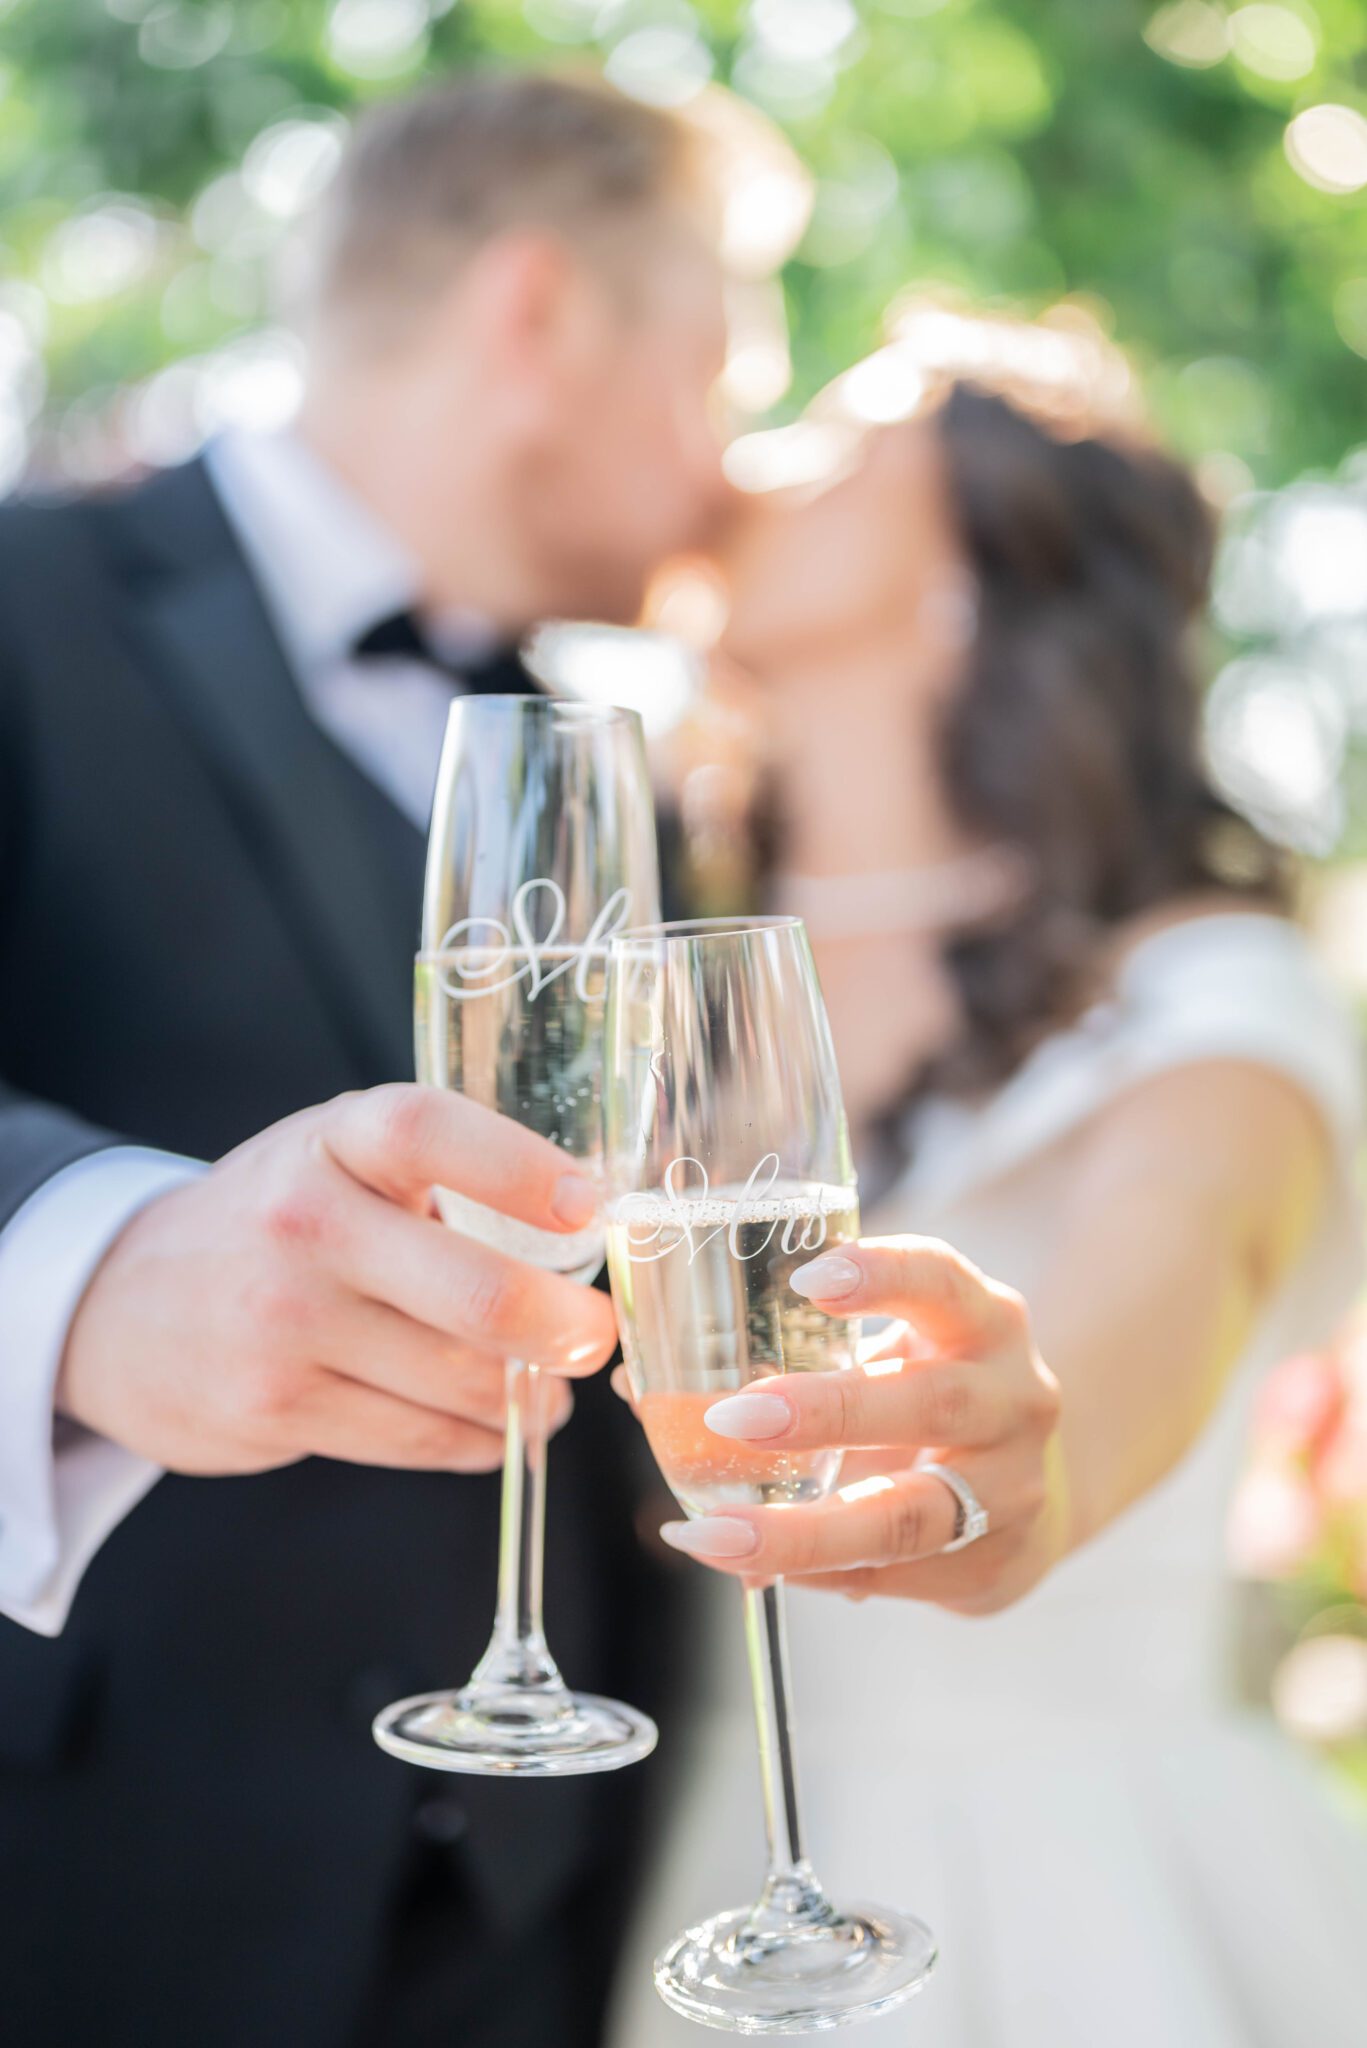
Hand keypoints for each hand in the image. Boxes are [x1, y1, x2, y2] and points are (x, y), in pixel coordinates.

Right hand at [58, 1085, 616, 1476]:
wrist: (121, 1304)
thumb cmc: (277, 1221)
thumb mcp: (339, 1159)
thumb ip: (441, 1178)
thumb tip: (588, 1238)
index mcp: (334, 1141)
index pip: (429, 1132)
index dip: (521, 1168)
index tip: (589, 1207)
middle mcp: (305, 1224)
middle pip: (476, 1293)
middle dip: (566, 1330)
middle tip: (594, 1336)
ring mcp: (285, 1324)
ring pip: (462, 1383)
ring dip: (528, 1397)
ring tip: (545, 1386)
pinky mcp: (275, 1409)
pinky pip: (421, 1439)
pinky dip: (478, 1438)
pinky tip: (492, 1422)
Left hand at [652, 1237, 1064, 1613]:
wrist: (1036, 1488)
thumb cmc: (929, 1392)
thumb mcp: (896, 1350)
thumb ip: (796, 1354)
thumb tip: (641, 1387)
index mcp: (984, 1323)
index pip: (943, 1280)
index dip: (884, 1273)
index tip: (810, 1275)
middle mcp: (1012, 1400)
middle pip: (932, 1402)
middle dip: (829, 1411)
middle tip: (732, 1414)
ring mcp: (1010, 1491)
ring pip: (911, 1515)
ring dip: (805, 1528)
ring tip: (714, 1533)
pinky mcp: (990, 1567)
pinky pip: (888, 1577)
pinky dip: (813, 1572)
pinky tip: (751, 1564)